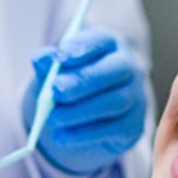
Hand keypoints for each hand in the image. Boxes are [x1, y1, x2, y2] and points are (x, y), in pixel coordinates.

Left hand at [22, 27, 146, 174]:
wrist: (89, 118)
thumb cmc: (72, 85)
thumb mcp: (57, 72)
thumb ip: (49, 65)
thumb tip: (40, 59)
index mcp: (110, 46)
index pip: (102, 40)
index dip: (82, 47)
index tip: (60, 57)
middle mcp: (130, 68)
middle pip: (115, 70)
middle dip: (84, 80)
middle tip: (56, 90)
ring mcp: (136, 98)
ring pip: (115, 101)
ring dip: (80, 111)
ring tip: (52, 118)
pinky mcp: (133, 126)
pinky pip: (112, 130)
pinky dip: (83, 134)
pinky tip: (61, 137)